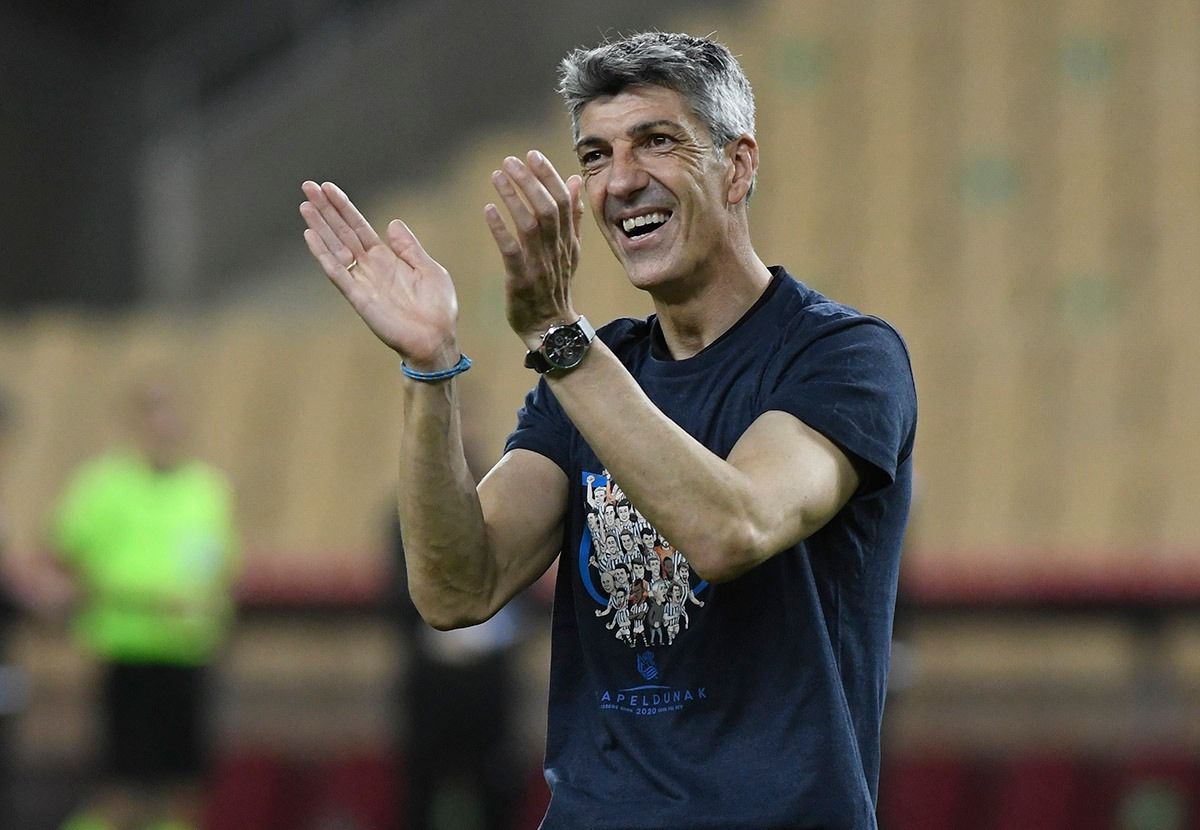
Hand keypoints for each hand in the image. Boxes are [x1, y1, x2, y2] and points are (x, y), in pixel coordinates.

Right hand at [300, 181, 459, 369]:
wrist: (437, 339)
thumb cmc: (438, 308)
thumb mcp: (429, 269)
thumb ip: (409, 247)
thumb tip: (392, 223)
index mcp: (387, 258)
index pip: (359, 227)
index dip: (344, 207)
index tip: (328, 187)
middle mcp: (370, 267)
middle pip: (342, 232)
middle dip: (326, 210)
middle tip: (307, 186)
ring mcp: (362, 281)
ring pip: (335, 248)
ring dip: (320, 227)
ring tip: (305, 206)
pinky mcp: (359, 297)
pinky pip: (338, 272)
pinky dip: (324, 255)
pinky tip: (310, 236)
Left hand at [484, 151, 584, 347]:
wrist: (551, 328)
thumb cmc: (556, 287)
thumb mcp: (570, 250)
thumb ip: (572, 216)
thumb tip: (573, 181)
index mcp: (568, 241)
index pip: (562, 201)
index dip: (548, 176)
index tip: (533, 155)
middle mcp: (556, 250)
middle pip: (547, 208)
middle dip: (529, 180)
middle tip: (511, 160)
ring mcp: (539, 265)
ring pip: (529, 224)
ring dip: (513, 197)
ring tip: (497, 176)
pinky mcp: (520, 280)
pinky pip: (511, 250)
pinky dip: (500, 229)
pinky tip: (488, 210)